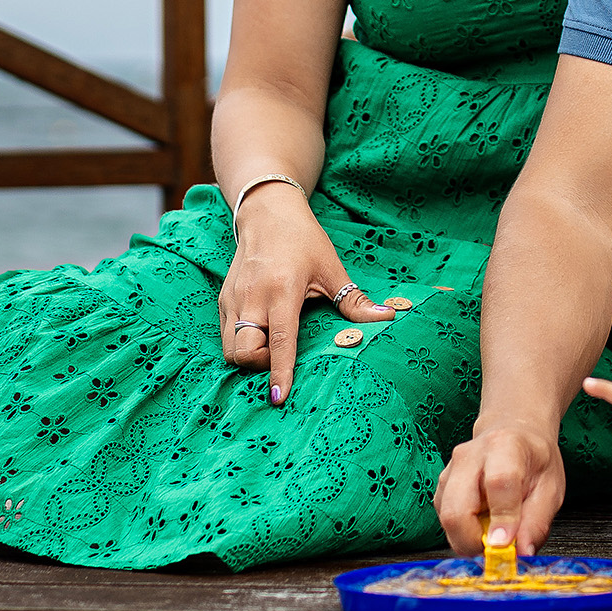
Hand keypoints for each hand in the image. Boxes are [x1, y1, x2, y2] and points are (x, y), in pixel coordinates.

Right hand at [218, 186, 394, 405]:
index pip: (279, 341)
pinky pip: (226, 335)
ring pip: (230, 348)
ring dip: (250, 356)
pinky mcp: (224, 300)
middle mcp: (252, 298)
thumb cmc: (303, 240)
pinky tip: (261, 334)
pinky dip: (241, 344)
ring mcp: (233, 300)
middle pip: (243, 353)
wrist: (267, 213)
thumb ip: (355, 300)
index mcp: (282, 291)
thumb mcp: (332, 269)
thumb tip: (387, 318)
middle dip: (261, 366)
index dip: (279, 372)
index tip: (279, 397)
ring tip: (273, 345)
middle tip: (282, 357)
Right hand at [434, 420, 566, 556]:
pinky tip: (482, 521)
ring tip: (494, 529)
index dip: (502, 519)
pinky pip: (444, 521)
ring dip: (469, 538)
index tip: (507, 545)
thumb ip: (536, 522)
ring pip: (447, 520)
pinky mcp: (441, 487)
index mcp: (504, 446)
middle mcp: (469, 456)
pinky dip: (463, 532)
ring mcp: (450, 471)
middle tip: (499, 548)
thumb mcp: (550, 488)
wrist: (513, 434)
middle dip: (475, 542)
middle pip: (457, 510)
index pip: (498, 484)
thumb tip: (522, 552)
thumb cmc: (533, 460)